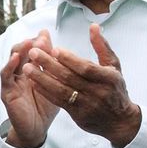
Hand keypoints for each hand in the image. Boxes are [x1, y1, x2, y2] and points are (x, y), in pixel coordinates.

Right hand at [1, 29, 59, 147]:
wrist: (37, 129)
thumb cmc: (46, 107)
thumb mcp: (54, 84)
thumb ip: (55, 67)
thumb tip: (60, 49)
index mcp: (32, 69)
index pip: (33, 49)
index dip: (38, 41)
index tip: (45, 33)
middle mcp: (21, 72)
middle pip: (21, 51)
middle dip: (30, 43)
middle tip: (40, 39)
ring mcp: (12, 81)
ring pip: (12, 60)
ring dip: (20, 50)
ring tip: (28, 43)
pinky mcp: (7, 91)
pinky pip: (5, 76)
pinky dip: (9, 65)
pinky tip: (16, 58)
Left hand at [24, 24, 140, 147]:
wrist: (119, 121)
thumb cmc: (115, 88)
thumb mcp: (114, 66)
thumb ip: (102, 47)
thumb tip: (93, 26)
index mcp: (107, 78)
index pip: (85, 68)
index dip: (69, 59)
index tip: (54, 49)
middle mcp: (97, 92)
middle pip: (69, 78)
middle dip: (49, 65)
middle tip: (33, 53)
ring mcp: (86, 105)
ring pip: (60, 90)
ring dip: (41, 78)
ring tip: (27, 68)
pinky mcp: (77, 114)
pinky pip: (58, 101)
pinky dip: (45, 91)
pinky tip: (33, 82)